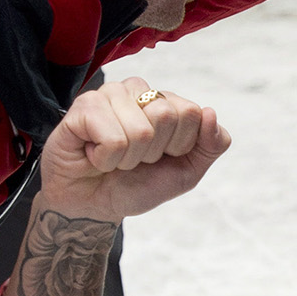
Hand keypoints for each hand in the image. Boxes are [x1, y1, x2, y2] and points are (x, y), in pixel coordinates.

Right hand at [37, 77, 232, 221]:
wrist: (96, 204)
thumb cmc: (139, 184)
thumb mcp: (188, 171)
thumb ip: (212, 144)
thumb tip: (210, 112)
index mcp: (166, 101)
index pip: (191, 112)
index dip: (179, 146)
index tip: (161, 156)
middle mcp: (138, 91)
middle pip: (166, 116)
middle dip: (153, 152)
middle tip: (134, 158)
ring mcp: (109, 94)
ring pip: (140, 130)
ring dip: (128, 158)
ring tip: (114, 157)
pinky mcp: (84, 107)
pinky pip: (112, 139)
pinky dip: (106, 159)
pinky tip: (95, 155)